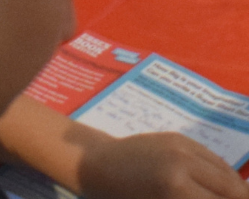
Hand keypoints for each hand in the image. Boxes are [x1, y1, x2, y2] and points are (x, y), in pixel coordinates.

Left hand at [79, 132, 248, 198]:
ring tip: (235, 197)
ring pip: (227, 172)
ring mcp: (182, 146)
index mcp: (176, 188)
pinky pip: (213, 158)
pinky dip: (224, 174)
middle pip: (233, 189)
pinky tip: (224, 186)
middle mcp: (184, 163)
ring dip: (236, 189)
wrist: (95, 163)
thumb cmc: (122, 197)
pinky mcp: (179, 137)